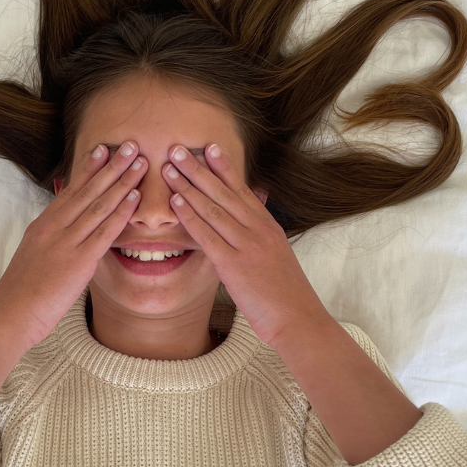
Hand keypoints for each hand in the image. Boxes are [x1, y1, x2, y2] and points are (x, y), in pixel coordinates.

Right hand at [0, 141, 146, 347]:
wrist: (10, 314)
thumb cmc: (21, 292)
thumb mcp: (33, 256)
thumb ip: (50, 239)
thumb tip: (65, 229)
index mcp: (43, 225)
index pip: (71, 190)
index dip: (89, 168)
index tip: (103, 149)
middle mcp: (55, 227)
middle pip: (88, 190)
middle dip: (112, 166)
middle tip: (131, 145)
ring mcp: (67, 242)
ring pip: (99, 205)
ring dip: (122, 182)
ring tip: (140, 162)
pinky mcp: (79, 261)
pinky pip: (104, 231)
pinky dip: (121, 212)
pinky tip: (135, 198)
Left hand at [161, 142, 325, 345]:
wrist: (297, 319)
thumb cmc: (285, 292)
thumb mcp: (278, 254)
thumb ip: (263, 233)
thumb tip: (256, 213)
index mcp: (268, 226)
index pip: (243, 189)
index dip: (224, 167)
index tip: (209, 147)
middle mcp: (258, 230)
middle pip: (223, 192)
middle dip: (198, 169)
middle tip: (177, 149)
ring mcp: (246, 246)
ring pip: (212, 208)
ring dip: (188, 186)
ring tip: (168, 168)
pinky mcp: (233, 265)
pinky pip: (207, 235)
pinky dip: (190, 216)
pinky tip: (175, 203)